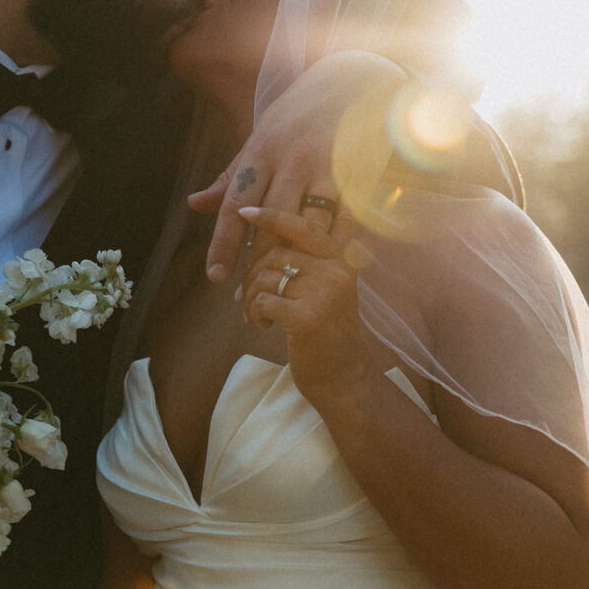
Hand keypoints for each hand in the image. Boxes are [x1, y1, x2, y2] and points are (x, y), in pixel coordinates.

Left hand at [188, 50, 404, 283]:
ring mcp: (328, 169)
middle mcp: (293, 160)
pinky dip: (334, 246)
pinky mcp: (359, 177)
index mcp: (262, 149)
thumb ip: (230, 175)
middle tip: (246, 296)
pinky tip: (323, 263)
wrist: (355, 81)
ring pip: (308, 228)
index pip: (235, 203)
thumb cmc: (299, 114)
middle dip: (256, 262)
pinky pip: (345, 224)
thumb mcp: (260, 137)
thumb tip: (193, 204)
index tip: (215, 277)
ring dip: (296, 259)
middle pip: (269, 224)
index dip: (224, 243)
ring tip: (283, 283)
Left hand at [236, 205, 372, 400]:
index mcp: (342, 260)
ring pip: (265, 277)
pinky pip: (262, 301)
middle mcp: (336, 271)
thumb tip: (266, 236)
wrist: (343, 378)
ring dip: (251, 296)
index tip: (245, 211)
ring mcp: (323, 294)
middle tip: (247, 294)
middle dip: (253, 273)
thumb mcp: (328, 290)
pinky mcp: (305, 317)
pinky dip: (254, 314)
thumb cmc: (328, 334)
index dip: (273, 215)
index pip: (305, 226)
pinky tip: (263, 326)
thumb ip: (309, 261)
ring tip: (257, 315)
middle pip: (276, 253)